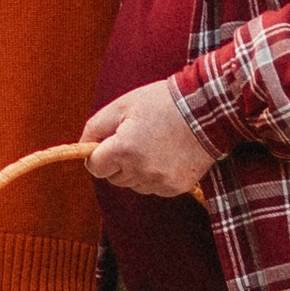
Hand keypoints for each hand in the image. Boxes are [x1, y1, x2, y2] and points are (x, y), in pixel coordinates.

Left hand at [82, 81, 219, 198]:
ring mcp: (160, 182)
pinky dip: (154, 175)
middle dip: (117, 162)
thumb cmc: (162, 102)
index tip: (108, 143)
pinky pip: (153, 187)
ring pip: (133, 184)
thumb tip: (82, 146)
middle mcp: (141, 171)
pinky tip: (166, 155)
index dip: (98, 154)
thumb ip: (95, 127)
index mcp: (124, 149)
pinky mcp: (176, 187)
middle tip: (134, 138)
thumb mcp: (122, 105)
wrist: (208, 110)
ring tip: (153, 144)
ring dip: (135, 170)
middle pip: (113, 178)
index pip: (95, 167)